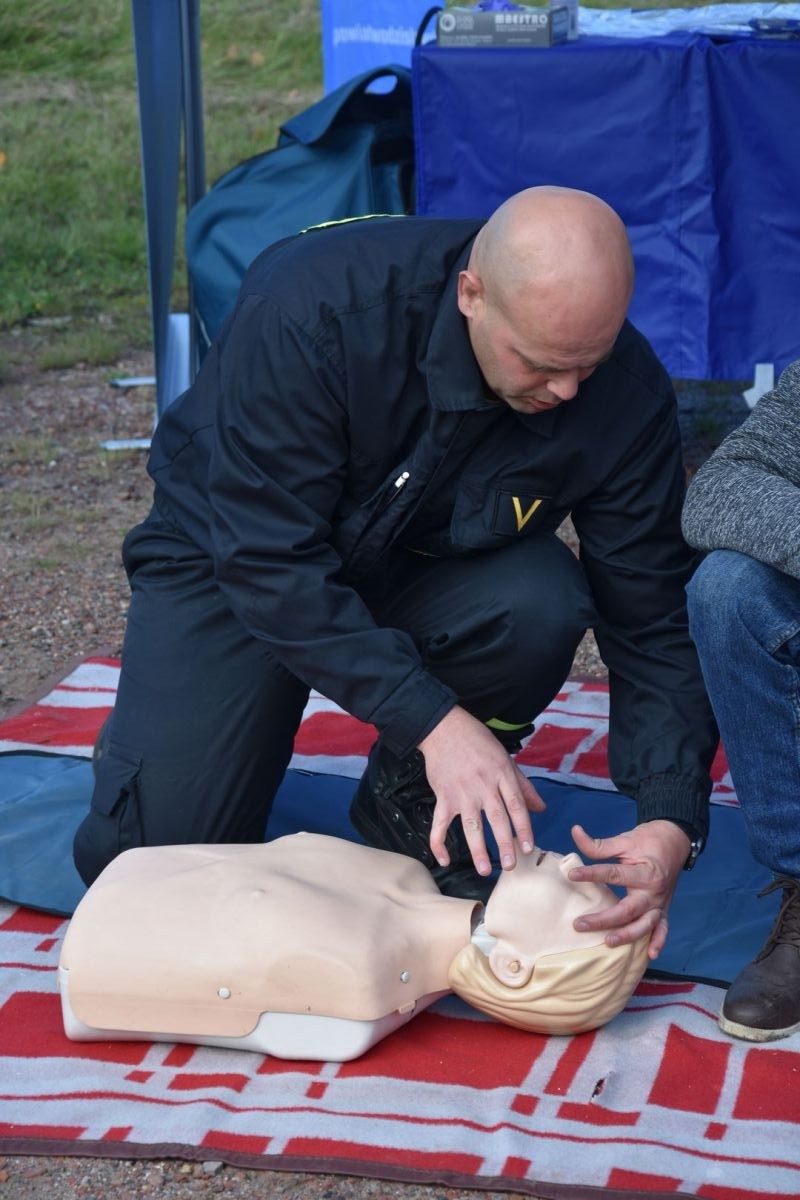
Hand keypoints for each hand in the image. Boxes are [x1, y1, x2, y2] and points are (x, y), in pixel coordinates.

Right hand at [418, 706, 545, 878]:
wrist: (445, 728)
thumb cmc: (478, 742)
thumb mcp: (505, 759)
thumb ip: (523, 786)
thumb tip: (541, 809)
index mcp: (502, 775)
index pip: (516, 805)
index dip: (523, 828)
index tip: (528, 847)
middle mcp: (483, 785)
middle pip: (497, 818)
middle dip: (504, 843)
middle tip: (511, 865)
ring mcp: (462, 792)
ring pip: (471, 825)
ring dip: (477, 849)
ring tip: (483, 870)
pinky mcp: (443, 796)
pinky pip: (440, 824)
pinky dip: (439, 843)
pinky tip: (444, 860)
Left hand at [565, 819, 690, 959]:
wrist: (675, 842)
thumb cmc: (648, 841)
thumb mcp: (625, 840)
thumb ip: (600, 844)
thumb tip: (575, 831)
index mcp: (645, 872)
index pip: (614, 875)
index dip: (592, 874)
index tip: (572, 875)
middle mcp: (654, 892)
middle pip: (627, 910)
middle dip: (603, 920)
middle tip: (579, 924)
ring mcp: (660, 904)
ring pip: (644, 925)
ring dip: (626, 936)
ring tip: (607, 942)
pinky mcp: (664, 910)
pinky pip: (663, 929)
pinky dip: (658, 942)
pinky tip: (650, 955)